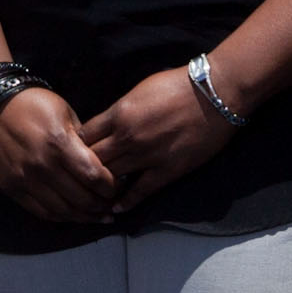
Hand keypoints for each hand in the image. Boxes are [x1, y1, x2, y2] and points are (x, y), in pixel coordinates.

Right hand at [0, 84, 117, 223]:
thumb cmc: (33, 105)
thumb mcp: (66, 113)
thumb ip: (84, 142)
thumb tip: (103, 166)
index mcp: (59, 144)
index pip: (94, 176)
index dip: (111, 187)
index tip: (117, 186)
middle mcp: (42, 166)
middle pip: (82, 199)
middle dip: (102, 204)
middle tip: (111, 203)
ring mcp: (25, 180)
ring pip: (64, 211)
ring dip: (85, 217)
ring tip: (98, 215)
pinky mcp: (13, 189)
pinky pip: (43, 212)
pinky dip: (62, 217)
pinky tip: (74, 215)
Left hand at [79, 65, 239, 214]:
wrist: (215, 93)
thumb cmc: (178, 84)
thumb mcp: (139, 90)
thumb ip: (120, 110)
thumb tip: (106, 125)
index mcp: (119, 113)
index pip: (84, 136)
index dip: (76, 146)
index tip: (76, 153)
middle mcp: (128, 136)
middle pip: (93, 160)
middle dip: (84, 169)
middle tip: (80, 179)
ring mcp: (147, 155)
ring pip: (112, 178)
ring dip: (102, 187)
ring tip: (95, 195)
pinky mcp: (167, 170)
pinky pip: (140, 191)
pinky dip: (126, 201)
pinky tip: (117, 208)